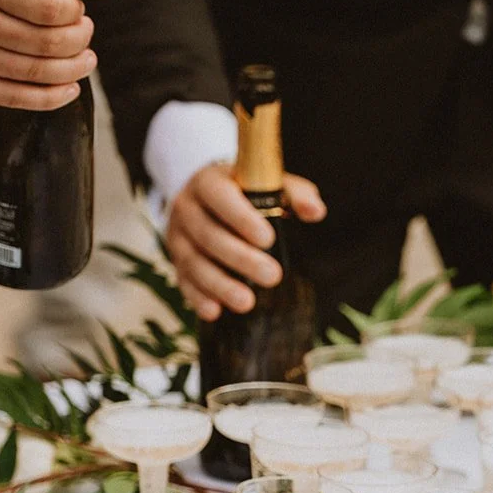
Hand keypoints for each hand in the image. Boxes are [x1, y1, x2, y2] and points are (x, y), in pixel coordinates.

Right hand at [0, 0, 106, 110]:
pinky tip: (70, 86)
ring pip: (40, 74)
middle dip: (80, 41)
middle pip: (50, 44)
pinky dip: (55, 97)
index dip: (75, 13)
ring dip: (75, 69)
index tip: (76, 10)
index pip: (50, 9)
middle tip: (84, 34)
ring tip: (85, 59)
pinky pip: (21, 99)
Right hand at [166, 164, 326, 321]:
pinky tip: (214, 311)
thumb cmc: (245, 191)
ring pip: (193, 262)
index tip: (268, 239)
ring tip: (247, 303)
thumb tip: (316, 211)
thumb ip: (294, 193)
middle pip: (208, 235)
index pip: (220, 197)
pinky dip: (197, 297)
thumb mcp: (268, 183)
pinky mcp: (176, 260)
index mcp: (208, 181)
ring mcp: (178, 236)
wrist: (206, 197)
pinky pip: (183, 280)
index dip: (241, 218)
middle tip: (273, 276)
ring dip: (219, 285)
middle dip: (240, 258)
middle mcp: (187, 207)